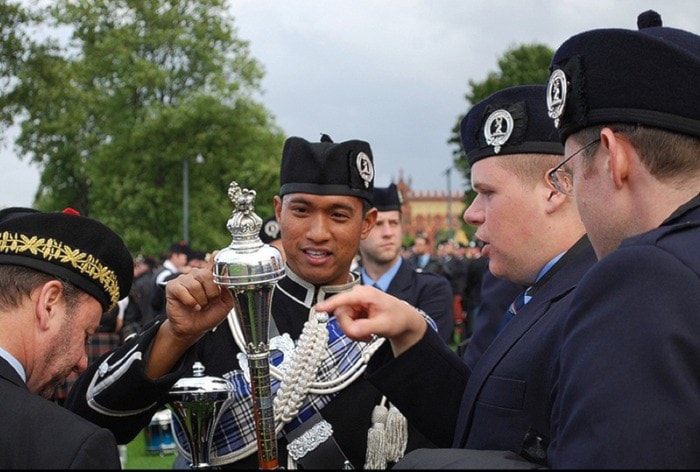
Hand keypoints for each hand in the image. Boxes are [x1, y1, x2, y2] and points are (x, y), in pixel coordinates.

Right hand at [146, 258, 233, 378]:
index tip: (217, 253)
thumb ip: (228, 292)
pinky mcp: (172, 287)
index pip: (213, 261)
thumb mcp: (224, 305)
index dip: (215, 257)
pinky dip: (189, 301)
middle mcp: (196, 275)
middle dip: (211, 293)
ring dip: (200, 300)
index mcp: (210, 277)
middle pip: (206, 275)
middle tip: (209, 302)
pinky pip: (182, 290)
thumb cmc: (208, 315)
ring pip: (195, 285)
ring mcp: (184, 279)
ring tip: (200, 306)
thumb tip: (226, 279)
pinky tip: (192, 306)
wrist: (193, 329)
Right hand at [314, 285, 427, 355]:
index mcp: (365, 294)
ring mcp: (354, 302)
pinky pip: (346, 322)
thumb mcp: (383, 325)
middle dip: (350, 329)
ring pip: (342, 320)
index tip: (317, 309)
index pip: (343, 298)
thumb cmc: (397, 318)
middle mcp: (357, 296)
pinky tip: (366, 332)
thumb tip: (351, 331)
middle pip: (340, 314)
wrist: (403, 319)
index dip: (329, 304)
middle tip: (364, 337)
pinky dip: (355, 331)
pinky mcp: (354, 309)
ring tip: (368, 334)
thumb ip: (365, 328)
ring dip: (353, 331)